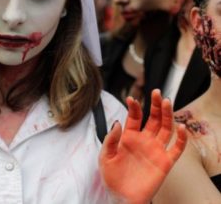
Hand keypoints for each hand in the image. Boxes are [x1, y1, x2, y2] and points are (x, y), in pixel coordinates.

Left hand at [99, 89, 186, 203]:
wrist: (122, 198)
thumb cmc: (112, 177)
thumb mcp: (105, 157)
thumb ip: (110, 139)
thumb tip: (117, 122)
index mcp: (128, 137)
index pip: (134, 117)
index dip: (134, 107)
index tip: (132, 99)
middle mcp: (144, 140)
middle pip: (153, 118)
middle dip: (155, 105)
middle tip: (156, 93)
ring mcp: (155, 150)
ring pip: (165, 128)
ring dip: (168, 115)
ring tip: (167, 102)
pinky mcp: (165, 162)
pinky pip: (176, 148)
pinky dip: (181, 138)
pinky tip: (181, 127)